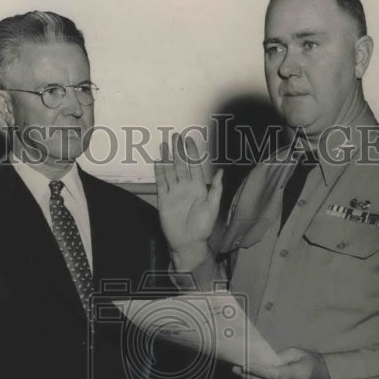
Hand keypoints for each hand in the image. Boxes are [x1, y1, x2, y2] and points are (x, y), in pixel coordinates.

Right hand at [155, 134, 222, 271]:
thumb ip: (216, 188)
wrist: (188, 242)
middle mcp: (185, 187)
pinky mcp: (164, 199)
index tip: (189, 140)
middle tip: (176, 136)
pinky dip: (159, 172)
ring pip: (170, 171)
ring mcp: (174, 192)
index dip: (192, 153)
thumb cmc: (203, 227)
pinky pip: (161, 182)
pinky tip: (158, 161)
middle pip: (180, 165)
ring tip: (165, 144)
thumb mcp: (213, 207)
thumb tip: (221, 171)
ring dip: (167, 158)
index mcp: (198, 187)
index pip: (194, 166)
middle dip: (178, 150)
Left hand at [234, 347, 331, 378]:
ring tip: (245, 377)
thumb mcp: (299, 353)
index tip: (242, 366)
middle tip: (236, 371)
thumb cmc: (311, 364)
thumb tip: (262, 361)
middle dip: (250, 378)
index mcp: (300, 373)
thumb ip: (280, 356)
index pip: (273, 374)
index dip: (256, 371)